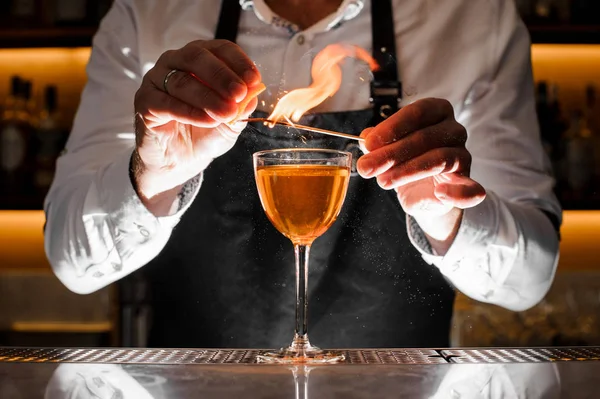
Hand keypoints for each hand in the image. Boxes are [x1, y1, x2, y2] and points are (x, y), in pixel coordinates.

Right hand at [133, 40, 260, 212]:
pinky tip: (207, 121)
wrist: (180, 161)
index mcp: (200, 59)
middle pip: (197, 57)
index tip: (253, 80)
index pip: (220, 48)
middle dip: (222, 76)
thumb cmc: (204, 134)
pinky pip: (166, 103)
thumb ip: (242, 106)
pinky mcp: (145, 102)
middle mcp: (175, 62)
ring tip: (226, 113)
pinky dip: (189, 112)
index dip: (238, 62)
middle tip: (239, 93)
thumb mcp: (231, 120)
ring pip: (182, 81)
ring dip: (208, 97)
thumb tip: (253, 92)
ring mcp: (156, 80)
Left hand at [356, 98, 485, 252]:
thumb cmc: (405, 161)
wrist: (422, 191)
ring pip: (438, 158)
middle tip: (366, 167)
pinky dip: (458, 192)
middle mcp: (454, 130)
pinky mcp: (467, 183)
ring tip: (383, 181)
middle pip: (424, 137)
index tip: (369, 143)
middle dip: (391, 153)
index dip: (392, 127)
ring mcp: (463, 155)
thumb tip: (366, 138)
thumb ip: (377, 142)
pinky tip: (440, 192)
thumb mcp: (387, 148)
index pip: (417, 112)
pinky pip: (470, 188)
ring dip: (406, 171)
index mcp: (436, 111)